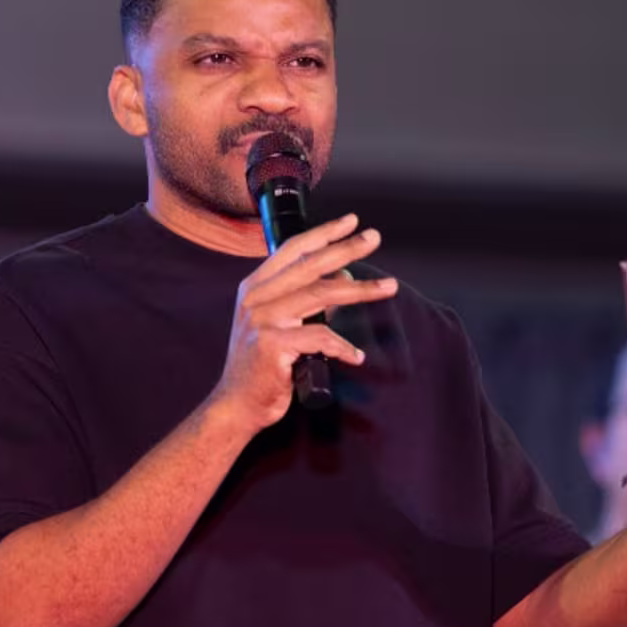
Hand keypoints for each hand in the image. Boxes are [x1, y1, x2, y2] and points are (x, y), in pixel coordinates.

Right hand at [211, 213, 397, 432]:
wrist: (237, 404)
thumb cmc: (262, 366)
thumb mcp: (280, 325)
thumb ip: (305, 301)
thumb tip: (341, 278)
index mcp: (255, 288)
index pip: (292, 249)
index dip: (323, 233)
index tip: (350, 222)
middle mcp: (256, 298)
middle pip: (310, 265)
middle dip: (346, 249)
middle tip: (374, 238)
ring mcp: (262, 320)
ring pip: (320, 295)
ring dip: (360, 291)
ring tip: (389, 288)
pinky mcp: (271, 345)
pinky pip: (318, 338)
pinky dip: (342, 347)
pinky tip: (356, 357)